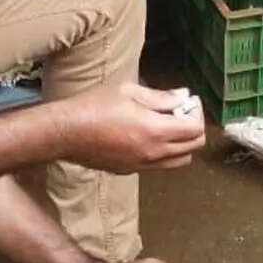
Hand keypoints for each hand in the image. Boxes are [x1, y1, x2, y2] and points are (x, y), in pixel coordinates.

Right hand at [54, 82, 206, 173]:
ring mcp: (143, 166)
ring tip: (169, 125)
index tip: (188, 101)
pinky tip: (150, 136)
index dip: (197, 113)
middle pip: (193, 147)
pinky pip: (160, 166)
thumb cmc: (95, 107)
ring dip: (183, 144)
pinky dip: (166, 153)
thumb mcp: (129, 92)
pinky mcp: (131, 171)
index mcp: (156, 131)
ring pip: (179, 161)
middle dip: (194, 128)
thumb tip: (183, 96)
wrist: (66, 132)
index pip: (195, 129)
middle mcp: (154, 153)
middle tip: (181, 111)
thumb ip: (161, 97)